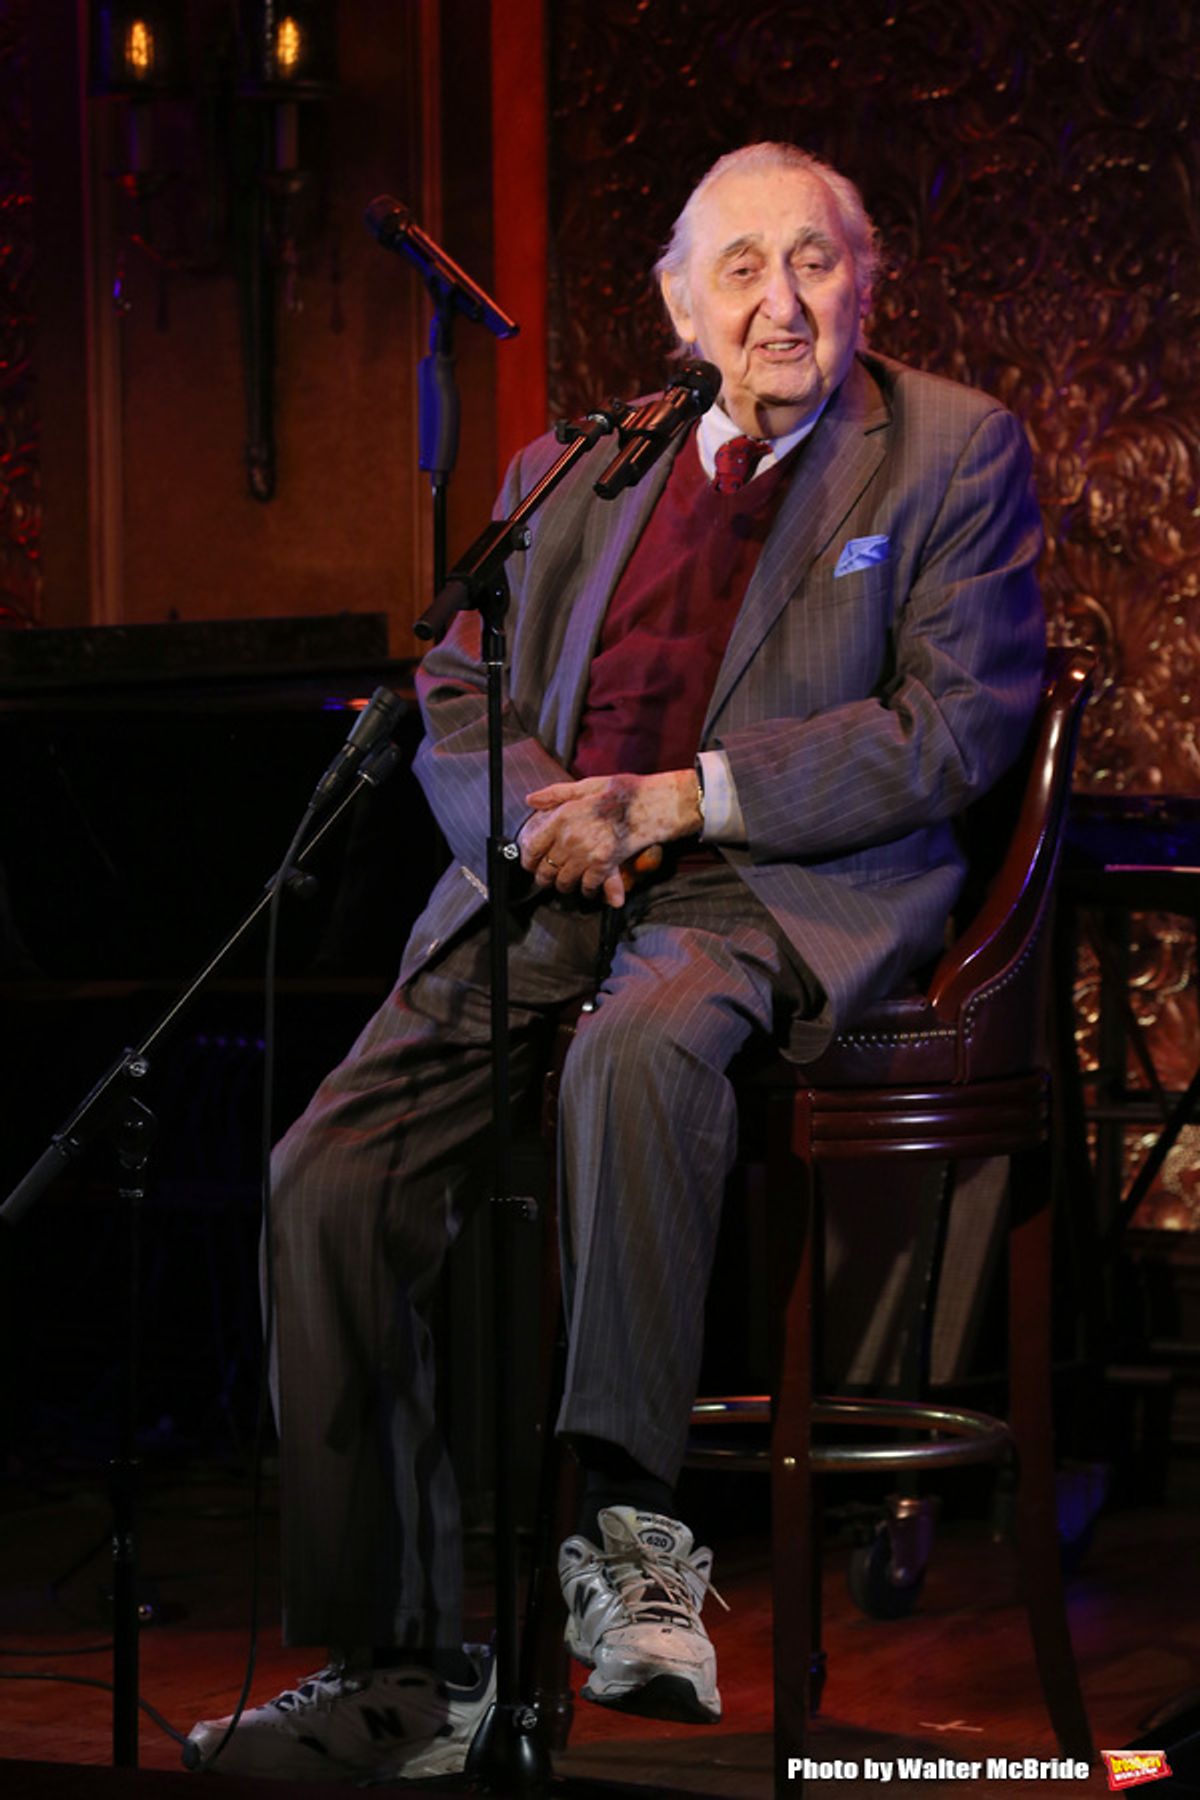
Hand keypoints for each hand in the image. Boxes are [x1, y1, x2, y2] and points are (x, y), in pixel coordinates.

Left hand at [517, 770, 701, 906]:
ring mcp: (587, 855)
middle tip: (547, 876)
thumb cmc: (621, 793)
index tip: (531, 863)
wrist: (653, 805)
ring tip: (567, 881)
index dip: (529, 860)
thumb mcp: (586, 785)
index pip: (533, 847)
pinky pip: (587, 887)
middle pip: (546, 870)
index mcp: (563, 817)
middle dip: (545, 876)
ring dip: (564, 884)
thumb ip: (556, 794)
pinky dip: (586, 890)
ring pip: (564, 882)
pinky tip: (587, 887)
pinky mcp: (605, 866)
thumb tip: (531, 800)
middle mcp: (571, 838)